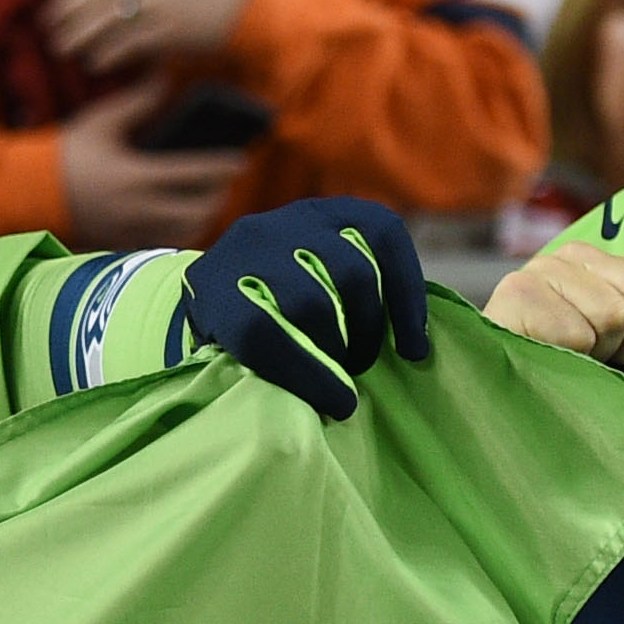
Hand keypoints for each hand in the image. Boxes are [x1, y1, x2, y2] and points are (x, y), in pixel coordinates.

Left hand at [40, 0, 255, 72]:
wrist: (248, 1)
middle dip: (65, 13)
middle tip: (47, 28)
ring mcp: (158, 4)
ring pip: (104, 22)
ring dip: (78, 37)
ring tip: (62, 49)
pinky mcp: (168, 32)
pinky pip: (127, 46)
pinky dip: (107, 55)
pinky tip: (94, 63)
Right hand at [56, 77, 246, 247]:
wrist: (29, 195)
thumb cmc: (66, 155)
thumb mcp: (100, 122)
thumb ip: (136, 102)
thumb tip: (165, 78)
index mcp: (137, 176)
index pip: (195, 174)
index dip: (223, 167)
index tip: (240, 160)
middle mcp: (140, 209)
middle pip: (199, 210)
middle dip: (219, 196)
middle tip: (226, 183)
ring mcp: (132, 232)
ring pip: (186, 232)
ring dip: (204, 217)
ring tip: (209, 202)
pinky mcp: (122, 245)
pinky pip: (165, 245)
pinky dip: (182, 234)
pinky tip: (184, 222)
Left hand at [181, 196, 427, 418]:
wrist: (239, 269)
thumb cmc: (233, 331)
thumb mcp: (222, 353)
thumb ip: (250, 373)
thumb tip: (296, 414)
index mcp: (212, 286)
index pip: (257, 329)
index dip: (303, 374)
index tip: (338, 406)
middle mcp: (252, 241)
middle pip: (309, 301)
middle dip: (336, 352)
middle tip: (347, 378)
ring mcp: (298, 217)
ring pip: (353, 271)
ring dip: (369, 327)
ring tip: (363, 359)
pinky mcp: (343, 208)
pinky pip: (388, 241)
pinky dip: (407, 293)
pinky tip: (410, 338)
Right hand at [483, 242, 623, 364]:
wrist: (489, 394)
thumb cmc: (567, 376)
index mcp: (612, 261)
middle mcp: (578, 254)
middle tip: (599, 362)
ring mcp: (545, 268)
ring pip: (616, 316)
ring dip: (599, 356)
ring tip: (570, 362)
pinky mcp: (518, 290)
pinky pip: (578, 335)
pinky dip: (569, 362)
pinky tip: (545, 361)